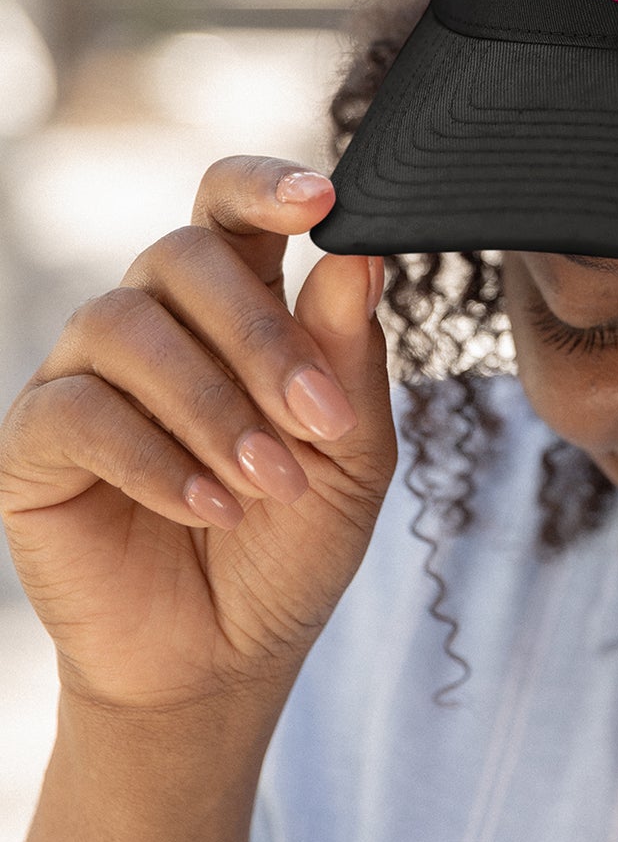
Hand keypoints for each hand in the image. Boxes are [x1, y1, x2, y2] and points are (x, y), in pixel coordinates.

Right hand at [0, 155, 397, 716]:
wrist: (225, 654)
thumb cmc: (294, 535)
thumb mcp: (350, 449)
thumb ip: (349, 354)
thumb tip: (358, 257)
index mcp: (238, 303)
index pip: (232, 208)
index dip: (268, 186)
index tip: (323, 199)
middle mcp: (156, 319)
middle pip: (182, 255)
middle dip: (261, 337)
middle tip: (319, 421)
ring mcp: (86, 374)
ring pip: (127, 325)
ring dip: (213, 407)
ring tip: (270, 483)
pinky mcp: (34, 441)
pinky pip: (78, 413)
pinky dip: (155, 459)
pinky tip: (209, 506)